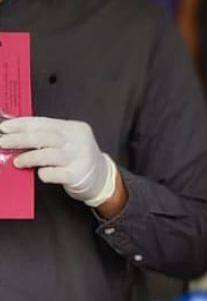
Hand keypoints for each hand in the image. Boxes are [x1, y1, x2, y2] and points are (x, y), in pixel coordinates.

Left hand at [0, 116, 116, 206]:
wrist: (102, 178)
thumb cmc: (79, 158)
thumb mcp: (69, 141)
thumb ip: (48, 136)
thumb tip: (16, 135)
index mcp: (74, 128)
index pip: (43, 122)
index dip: (22, 124)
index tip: (5, 127)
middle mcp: (78, 141)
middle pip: (43, 136)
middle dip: (19, 139)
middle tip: (3, 142)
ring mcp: (79, 158)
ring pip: (46, 154)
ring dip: (27, 157)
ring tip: (17, 161)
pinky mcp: (76, 175)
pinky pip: (52, 173)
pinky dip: (42, 173)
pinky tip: (40, 173)